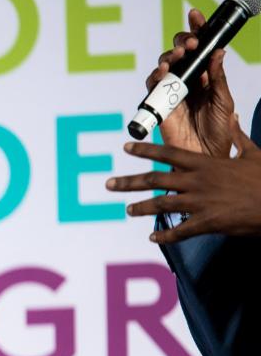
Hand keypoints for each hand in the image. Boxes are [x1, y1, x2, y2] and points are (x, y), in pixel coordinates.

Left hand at [108, 140, 260, 242]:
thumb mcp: (253, 153)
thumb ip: (238, 137)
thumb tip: (234, 118)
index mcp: (206, 163)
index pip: (168, 153)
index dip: (144, 150)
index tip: (125, 148)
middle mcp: (198, 181)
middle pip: (155, 179)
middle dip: (129, 181)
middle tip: (108, 184)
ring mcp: (201, 202)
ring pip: (161, 204)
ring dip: (141, 207)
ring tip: (127, 209)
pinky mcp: (208, 223)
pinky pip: (180, 230)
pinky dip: (165, 234)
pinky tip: (153, 237)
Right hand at [146, 8, 240, 157]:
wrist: (206, 156)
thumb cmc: (218, 132)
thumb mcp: (224, 101)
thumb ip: (218, 78)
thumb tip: (218, 52)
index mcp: (205, 77)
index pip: (200, 49)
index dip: (197, 30)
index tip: (195, 14)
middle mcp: (187, 81)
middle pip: (179, 53)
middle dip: (182, 42)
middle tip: (192, 43)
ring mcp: (171, 92)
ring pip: (164, 66)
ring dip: (169, 57)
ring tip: (179, 57)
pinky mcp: (158, 105)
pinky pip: (151, 85)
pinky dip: (155, 76)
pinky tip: (163, 72)